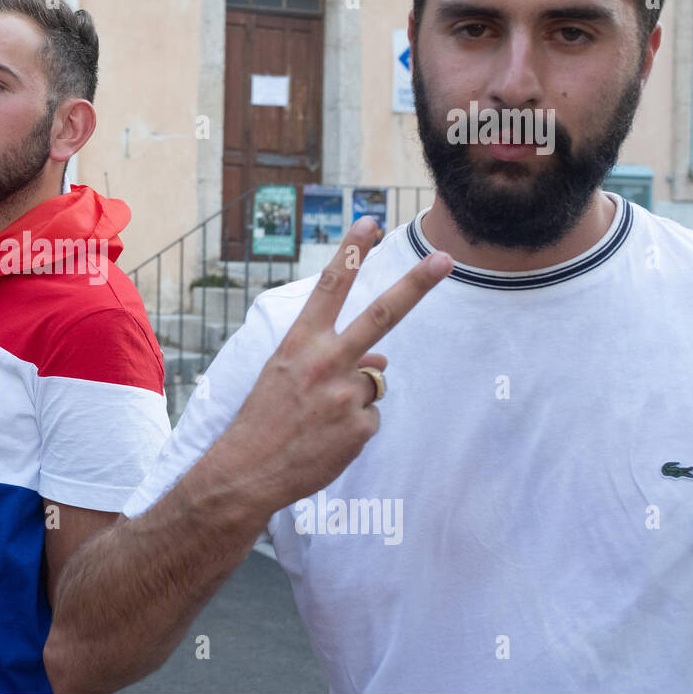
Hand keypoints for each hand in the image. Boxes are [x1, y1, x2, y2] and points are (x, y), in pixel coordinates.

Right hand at [224, 217, 452, 506]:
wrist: (247, 471)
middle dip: (415, 285)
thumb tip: (382, 361)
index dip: (350, 253)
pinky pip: (370, 417)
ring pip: (374, 381)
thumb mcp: (285, 376)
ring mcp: (345, 395)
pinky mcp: (360, 428)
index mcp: (299, 343)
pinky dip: (353, 429)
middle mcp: (324, 362)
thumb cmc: (263, 419)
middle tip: (445, 260)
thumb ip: (332, 358)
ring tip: (318, 419)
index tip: (368, 222)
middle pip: (380, 316)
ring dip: (353, 398)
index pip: (329, 289)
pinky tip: (326, 440)